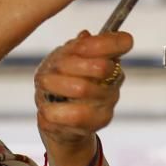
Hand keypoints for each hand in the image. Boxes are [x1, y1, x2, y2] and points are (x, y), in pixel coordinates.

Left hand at [35, 30, 132, 165]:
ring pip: (82, 89)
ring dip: (53, 85)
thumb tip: (85, 36)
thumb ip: (77, 47)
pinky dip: (47, 111)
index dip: (101, 41)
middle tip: (49, 69)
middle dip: (67, 64)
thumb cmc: (63, 85)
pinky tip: (47, 109)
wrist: (60, 126)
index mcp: (111, 64)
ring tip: (43, 88)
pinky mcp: (89, 130)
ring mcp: (105, 109)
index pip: (122, 43)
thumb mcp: (65, 60)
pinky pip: (65, 114)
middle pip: (100, 66)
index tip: (78, 45)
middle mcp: (113, 87)